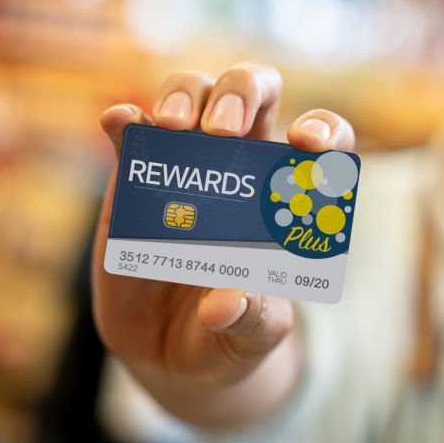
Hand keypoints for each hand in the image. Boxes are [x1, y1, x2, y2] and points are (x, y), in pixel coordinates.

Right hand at [91, 63, 354, 427]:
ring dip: (185, 95)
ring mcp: (188, 162)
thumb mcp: (252, 340)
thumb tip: (226, 303)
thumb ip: (252, 321)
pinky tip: (119, 122)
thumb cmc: (231, 335)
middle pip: (253, 91)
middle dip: (241, 93)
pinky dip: (126, 119)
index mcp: (290, 192)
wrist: (171, 351)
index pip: (323, 140)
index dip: (324, 130)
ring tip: (170, 127)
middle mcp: (243, 163)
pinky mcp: (136, 176)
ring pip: (193, 92)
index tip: (307, 145)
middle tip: (222, 132)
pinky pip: (132, 131)